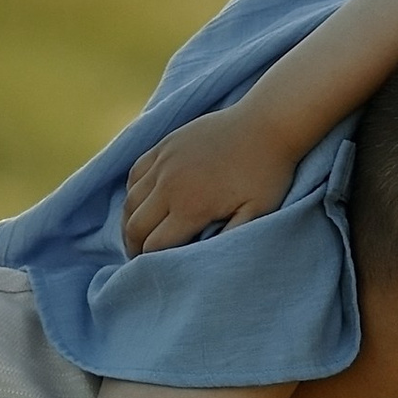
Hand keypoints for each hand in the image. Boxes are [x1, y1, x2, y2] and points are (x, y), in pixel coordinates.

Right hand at [123, 102, 300, 253]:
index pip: (154, 245)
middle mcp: (168, 184)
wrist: (266, 123)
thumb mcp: (258, 214)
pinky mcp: (164, 145)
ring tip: (139, 236)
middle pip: (135, 226)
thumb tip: (202, 264)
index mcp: (190, 206)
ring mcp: (163, 161)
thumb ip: (230, 240)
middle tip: (142, 261)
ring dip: (130, 223)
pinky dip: (133, 193)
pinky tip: (143, 204)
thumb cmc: (267, 173)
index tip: (155, 274)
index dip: (151, 264)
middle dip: (135, 248)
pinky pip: (135, 174)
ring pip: (130, 201)